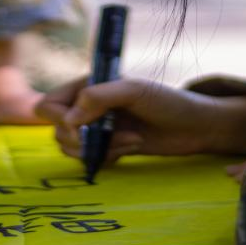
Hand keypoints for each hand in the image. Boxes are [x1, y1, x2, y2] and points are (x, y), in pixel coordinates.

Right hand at [36, 77, 245, 162]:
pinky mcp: (109, 147)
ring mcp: (98, 128)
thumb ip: (99, 97)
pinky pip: (90, 159)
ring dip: (100, 148)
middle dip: (81, 139)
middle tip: (107, 136)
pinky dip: (106, 158)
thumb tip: (70, 119)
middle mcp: (89, 106)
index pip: (50, 104)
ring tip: (130, 140)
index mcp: (90, 85)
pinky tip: (131, 148)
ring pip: (72, 148)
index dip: (60, 119)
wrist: (195, 127)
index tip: (83, 127)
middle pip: (57, 129)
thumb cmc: (167, 101)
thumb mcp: (135, 91)